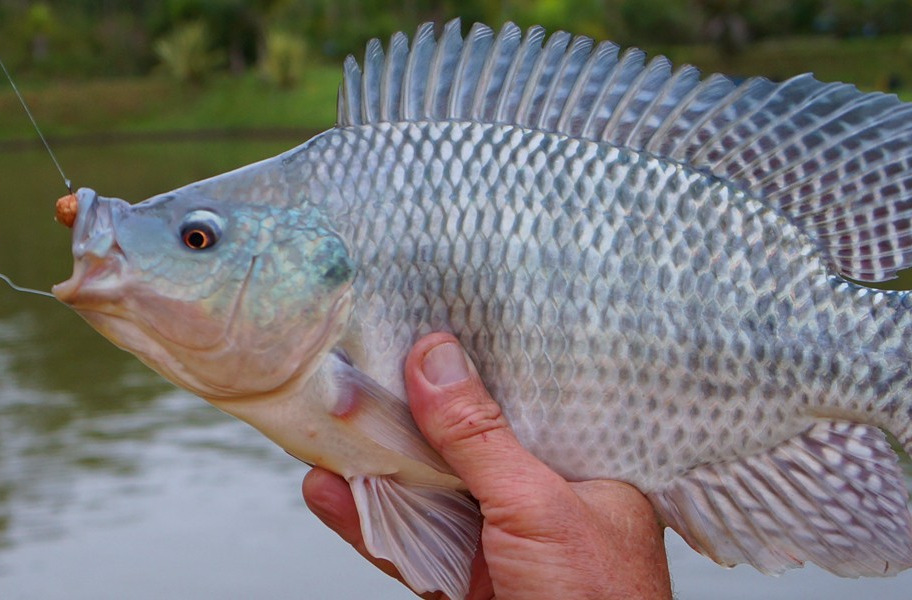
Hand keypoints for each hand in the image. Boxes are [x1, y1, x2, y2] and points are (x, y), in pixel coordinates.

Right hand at [302, 334, 671, 598]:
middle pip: (460, 447)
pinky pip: (406, 546)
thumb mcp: (538, 504)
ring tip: (324, 428)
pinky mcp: (461, 587)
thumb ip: (480, 435)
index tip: (417, 330)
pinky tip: (329, 492)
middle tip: (353, 375)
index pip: (524, 405)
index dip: (470, 369)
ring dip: (372, 468)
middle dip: (405, 417)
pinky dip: (364, 522)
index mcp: (587, 473)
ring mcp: (497, 548)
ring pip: (424, 496)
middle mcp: (541, 505)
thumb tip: (436, 359)